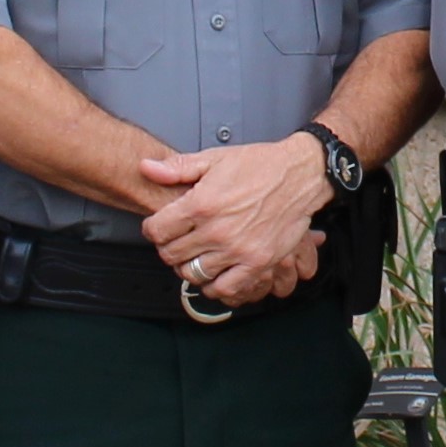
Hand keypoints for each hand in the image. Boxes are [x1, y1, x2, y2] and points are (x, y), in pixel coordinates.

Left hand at [136, 136, 331, 304]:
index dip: (153, 230)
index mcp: (201, 204)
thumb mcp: (214, 158)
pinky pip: (226, 288)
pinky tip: (215, 275)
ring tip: (195, 257)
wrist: (299, 175)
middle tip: (177, 242)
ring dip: (189, 267)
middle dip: (169, 248)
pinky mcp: (258, 263)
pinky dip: (215, 286)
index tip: (159, 228)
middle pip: (172, 255)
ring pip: (194, 273)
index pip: (157, 231)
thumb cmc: (259, 165)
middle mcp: (217, 230)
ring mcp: (238, 250)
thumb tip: (146, 168)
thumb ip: (177, 168)